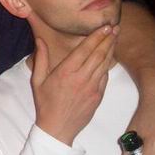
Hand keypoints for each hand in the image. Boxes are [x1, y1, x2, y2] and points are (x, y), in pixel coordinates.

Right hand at [32, 25, 116, 145]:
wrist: (58, 128)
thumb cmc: (45, 103)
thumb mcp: (38, 80)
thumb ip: (41, 58)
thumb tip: (40, 40)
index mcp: (65, 72)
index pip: (85, 49)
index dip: (96, 36)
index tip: (104, 26)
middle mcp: (81, 77)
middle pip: (99, 54)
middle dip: (107, 39)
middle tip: (115, 26)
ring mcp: (92, 87)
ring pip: (105, 63)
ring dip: (111, 49)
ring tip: (116, 37)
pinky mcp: (98, 95)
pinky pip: (105, 76)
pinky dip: (108, 64)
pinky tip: (110, 56)